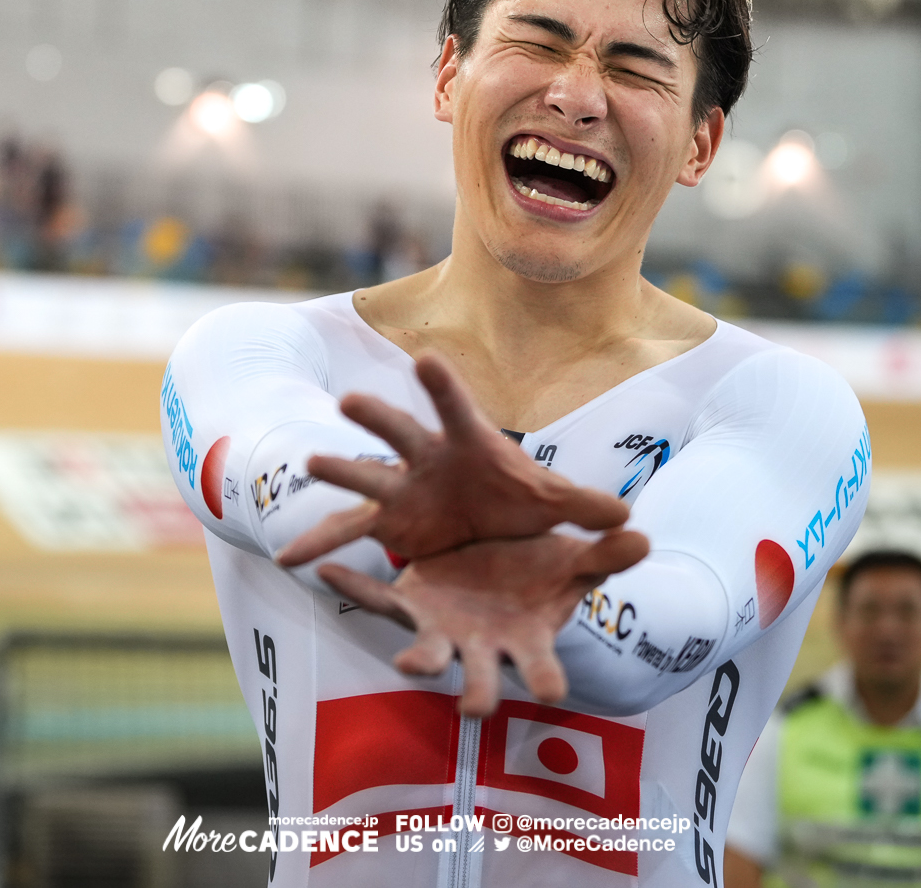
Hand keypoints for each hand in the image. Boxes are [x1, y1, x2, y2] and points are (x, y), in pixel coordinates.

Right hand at [277, 352, 630, 566]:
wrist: (490, 527)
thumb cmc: (517, 501)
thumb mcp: (552, 506)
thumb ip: (585, 509)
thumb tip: (630, 519)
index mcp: (469, 443)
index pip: (456, 408)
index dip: (442, 385)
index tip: (426, 359)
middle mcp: (427, 459)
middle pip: (400, 432)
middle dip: (377, 418)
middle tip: (352, 402)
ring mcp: (402, 491)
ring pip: (365, 475)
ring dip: (340, 470)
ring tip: (309, 463)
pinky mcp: (388, 525)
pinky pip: (347, 534)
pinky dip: (318, 546)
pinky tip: (290, 560)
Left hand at [320, 527, 648, 716]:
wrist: (501, 558)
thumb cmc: (541, 573)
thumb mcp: (574, 559)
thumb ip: (604, 554)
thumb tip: (643, 541)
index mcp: (526, 639)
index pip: (543, 669)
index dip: (548, 680)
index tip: (556, 691)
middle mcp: (482, 646)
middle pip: (480, 681)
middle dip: (477, 696)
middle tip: (476, 711)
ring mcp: (443, 630)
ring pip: (427, 651)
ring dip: (418, 658)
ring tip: (408, 663)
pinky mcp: (410, 602)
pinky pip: (379, 599)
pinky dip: (354, 585)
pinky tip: (325, 569)